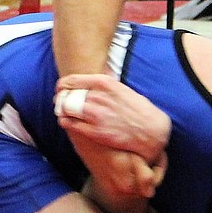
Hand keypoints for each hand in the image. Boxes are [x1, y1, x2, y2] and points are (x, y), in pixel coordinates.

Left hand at [54, 74, 170, 163]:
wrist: (151, 130)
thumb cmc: (138, 109)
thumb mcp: (122, 89)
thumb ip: (104, 86)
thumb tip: (90, 84)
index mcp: (104, 83)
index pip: (71, 81)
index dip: (62, 86)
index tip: (61, 89)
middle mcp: (97, 97)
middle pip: (66, 95)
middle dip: (61, 99)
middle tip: (60, 102)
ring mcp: (95, 115)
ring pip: (65, 109)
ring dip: (62, 110)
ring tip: (63, 112)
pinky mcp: (94, 131)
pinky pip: (70, 124)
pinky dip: (65, 122)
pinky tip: (67, 121)